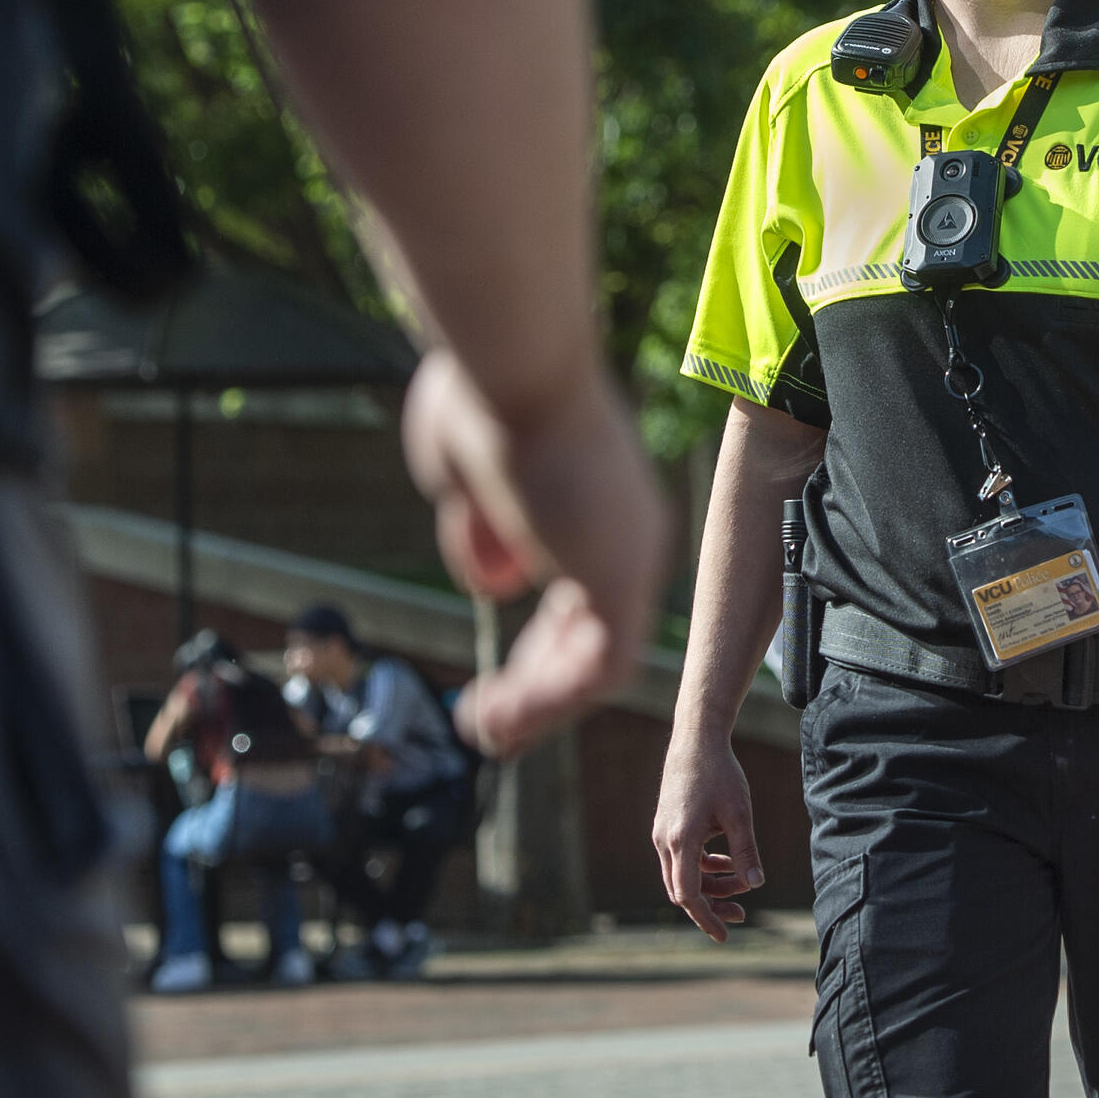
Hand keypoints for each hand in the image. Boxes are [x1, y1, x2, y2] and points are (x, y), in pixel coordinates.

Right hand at [404, 349, 669, 758]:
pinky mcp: (625, 578)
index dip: (540, 640)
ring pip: (599, 658)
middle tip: (488, 717)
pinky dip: (549, 701)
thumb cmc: (484, 397)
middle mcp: (629, 530)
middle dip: (538, 680)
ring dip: (540, 703)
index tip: (497, 676)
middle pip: (593, 628)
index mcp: (598, 501)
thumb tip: (498, 583)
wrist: (514, 366)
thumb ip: (483, 527)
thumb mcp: (465, 471)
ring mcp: (633, 555)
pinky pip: (600, 669)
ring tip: (486, 732)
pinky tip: (496, 717)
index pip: (582, 589)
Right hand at [651, 735, 765, 942]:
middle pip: (683, 890)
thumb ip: (746, 851)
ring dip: (711, 884)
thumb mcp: (739, 813)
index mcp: (681, 840)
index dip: (706, 918)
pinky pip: (682, 859)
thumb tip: (757, 884)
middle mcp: (665, 841)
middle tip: (742, 914)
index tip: (724, 935)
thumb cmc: (720, 774)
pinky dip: (704, 866)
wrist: (696, 741)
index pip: (688, 895)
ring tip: (743, 883)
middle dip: (712, 904)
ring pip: (683, 875)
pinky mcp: (667, 826)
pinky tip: (728, 861)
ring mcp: (663, 834)